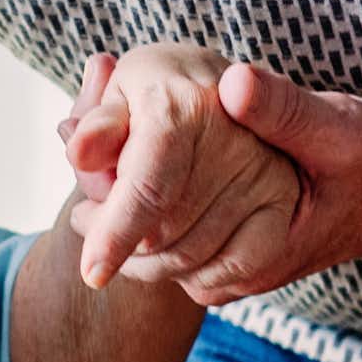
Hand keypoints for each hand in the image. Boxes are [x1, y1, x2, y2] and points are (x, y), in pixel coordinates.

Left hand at [60, 45, 301, 292]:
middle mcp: (236, 141)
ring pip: (193, 259)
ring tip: (124, 235)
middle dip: (119, 243)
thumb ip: (99, 123)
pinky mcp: (283, 207)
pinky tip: (169, 253)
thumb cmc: (161, 88)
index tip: (92, 273)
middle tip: (92, 221)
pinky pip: (232, 270)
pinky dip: (194, 275)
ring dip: (149, 264)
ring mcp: (268, 177)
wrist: (230, 87)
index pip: (148, 188)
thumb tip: (78, 150)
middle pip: (164, 233)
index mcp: (186, 104)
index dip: (116, 235)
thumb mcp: (123, 89)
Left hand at [63, 53, 361, 304]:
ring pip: (166, 267)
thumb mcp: (337, 123)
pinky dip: (157, 243)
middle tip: (76, 201)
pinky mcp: (244, 267)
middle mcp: (254, 266)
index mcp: (268, 237)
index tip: (76, 215)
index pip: (171, 235)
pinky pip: (187, 263)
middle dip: (113, 232)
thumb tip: (229, 83)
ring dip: (129, 241)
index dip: (119, 226)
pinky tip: (135, 211)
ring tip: (93, 206)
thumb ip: (281, 108)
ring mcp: (248, 272)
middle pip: (157, 258)